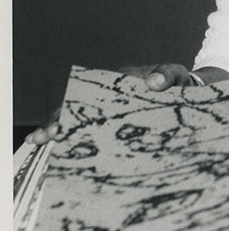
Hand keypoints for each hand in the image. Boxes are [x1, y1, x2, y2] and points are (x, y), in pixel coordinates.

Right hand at [26, 62, 202, 145]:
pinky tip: (63, 156)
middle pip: (76, 108)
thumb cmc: (179, 81)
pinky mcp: (117, 124)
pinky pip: (96, 132)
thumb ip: (167, 75)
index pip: (85, 95)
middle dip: (56, 124)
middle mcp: (108, 95)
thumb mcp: (176, 74)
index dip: (68, 110)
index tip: (57, 126)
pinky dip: (78, 141)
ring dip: (61, 133)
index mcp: (116, 82)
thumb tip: (152, 83)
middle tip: (39, 140)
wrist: (188, 91)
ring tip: (39, 147)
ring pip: (81, 121)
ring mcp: (111, 111)